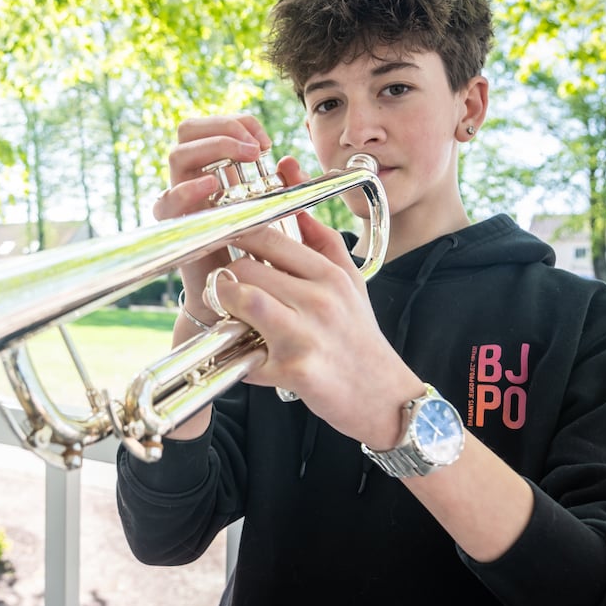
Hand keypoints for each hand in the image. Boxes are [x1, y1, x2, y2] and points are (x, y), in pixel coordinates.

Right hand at [157, 115, 309, 326]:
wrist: (235, 297)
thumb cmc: (256, 253)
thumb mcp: (278, 212)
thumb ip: (285, 185)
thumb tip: (289, 160)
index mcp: (212, 169)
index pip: (213, 127)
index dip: (239, 123)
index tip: (266, 141)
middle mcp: (191, 180)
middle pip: (188, 130)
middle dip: (223, 127)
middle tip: (255, 147)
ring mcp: (180, 201)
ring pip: (178, 155)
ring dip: (214, 148)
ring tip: (246, 159)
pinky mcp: (175, 227)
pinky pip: (168, 200)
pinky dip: (188, 189)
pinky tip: (212, 188)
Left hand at [211, 211, 424, 448]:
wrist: (385, 394)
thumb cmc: (359, 337)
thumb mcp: (351, 283)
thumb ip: (326, 244)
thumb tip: (299, 211)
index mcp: (330, 275)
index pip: (270, 237)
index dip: (235, 234)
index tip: (220, 240)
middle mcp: (320, 300)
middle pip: (248, 268)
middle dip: (226, 277)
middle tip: (220, 287)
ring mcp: (307, 335)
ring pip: (246, 302)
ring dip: (226, 308)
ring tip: (228, 316)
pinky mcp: (297, 371)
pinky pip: (250, 358)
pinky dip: (241, 359)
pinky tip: (248, 359)